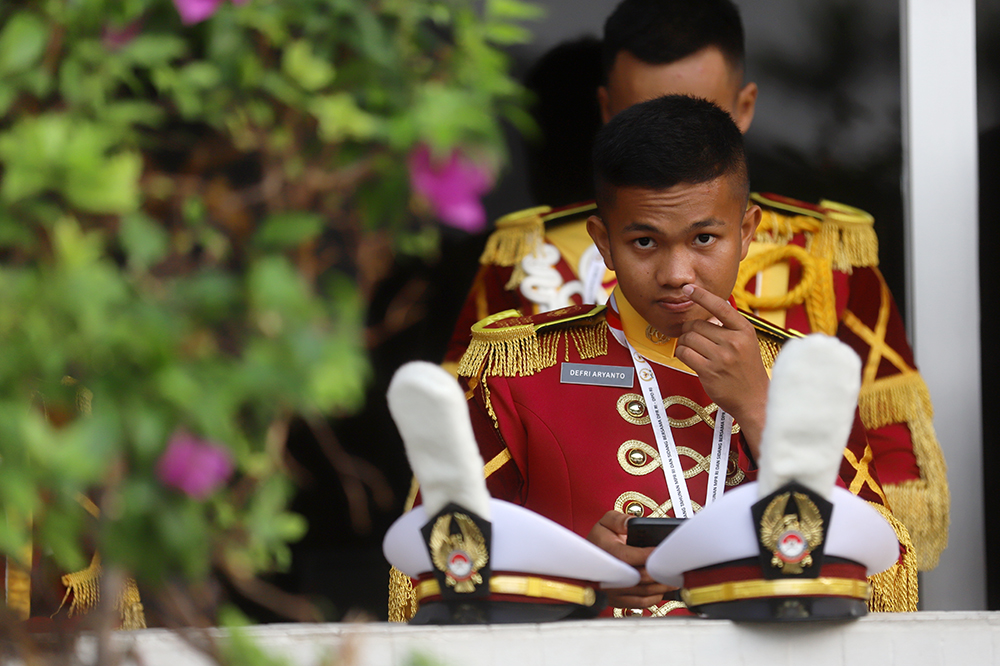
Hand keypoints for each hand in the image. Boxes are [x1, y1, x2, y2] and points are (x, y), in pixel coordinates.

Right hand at [586, 511, 675, 608]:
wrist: (587, 561)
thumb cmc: (598, 542)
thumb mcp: (605, 523)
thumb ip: (619, 520)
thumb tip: (631, 522)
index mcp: (608, 552)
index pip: (631, 556)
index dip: (651, 555)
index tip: (665, 552)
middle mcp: (610, 574)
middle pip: (642, 577)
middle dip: (661, 572)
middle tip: (676, 568)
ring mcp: (614, 590)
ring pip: (644, 592)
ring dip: (662, 586)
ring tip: (674, 579)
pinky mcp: (617, 600)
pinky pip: (640, 603)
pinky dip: (655, 598)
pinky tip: (661, 589)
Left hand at [674, 284, 768, 457]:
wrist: (755, 399)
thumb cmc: (747, 371)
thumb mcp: (747, 343)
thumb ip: (729, 328)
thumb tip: (706, 312)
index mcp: (744, 330)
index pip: (720, 306)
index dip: (701, 295)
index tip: (688, 288)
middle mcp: (734, 341)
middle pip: (697, 324)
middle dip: (691, 331)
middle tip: (696, 340)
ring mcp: (721, 357)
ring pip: (688, 338)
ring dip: (685, 343)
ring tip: (694, 351)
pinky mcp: (709, 371)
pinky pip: (684, 353)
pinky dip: (682, 353)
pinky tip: (691, 358)